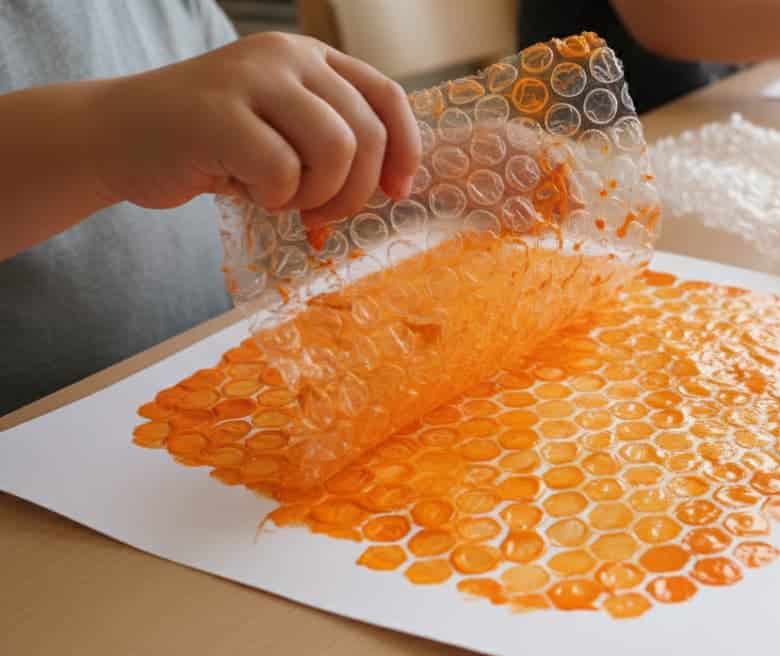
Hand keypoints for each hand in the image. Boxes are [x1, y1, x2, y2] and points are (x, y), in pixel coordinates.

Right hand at [95, 32, 420, 226]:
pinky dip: (272, 198)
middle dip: (353, 191)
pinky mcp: (218, 113)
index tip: (397, 192)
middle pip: (366, 134)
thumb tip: (397, 184)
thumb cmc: (211, 145)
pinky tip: (243, 189)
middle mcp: (285, 56)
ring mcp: (250, 79)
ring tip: (279, 198)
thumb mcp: (283, 129)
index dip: (404, 151)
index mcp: (309, 56)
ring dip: (315, 195)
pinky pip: (283, 172)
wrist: (115, 137)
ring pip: (335, 151)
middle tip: (318, 215)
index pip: (387, 97)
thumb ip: (335, 139)